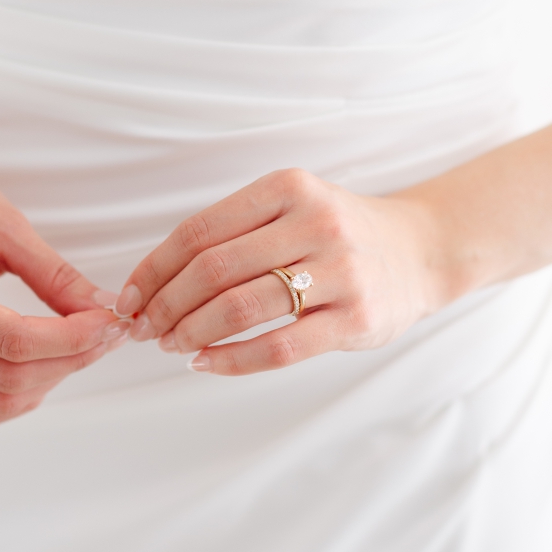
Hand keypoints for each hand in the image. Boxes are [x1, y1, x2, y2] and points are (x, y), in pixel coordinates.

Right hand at [0, 134, 129, 425]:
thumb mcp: (6, 226)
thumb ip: (55, 276)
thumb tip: (104, 312)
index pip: (13, 342)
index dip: (72, 339)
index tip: (109, 321)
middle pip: (8, 377)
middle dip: (70, 359)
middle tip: (106, 332)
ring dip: (48, 381)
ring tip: (79, 345)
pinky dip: (18, 393)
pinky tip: (43, 361)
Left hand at [117, 168, 443, 375]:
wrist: (424, 249)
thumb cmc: (335, 233)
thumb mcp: (288, 208)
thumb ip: (231, 234)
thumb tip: (151, 282)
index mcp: (287, 189)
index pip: (197, 233)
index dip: (152, 269)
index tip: (127, 297)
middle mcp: (315, 224)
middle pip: (212, 270)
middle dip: (164, 305)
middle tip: (143, 328)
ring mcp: (340, 272)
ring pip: (239, 308)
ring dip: (190, 331)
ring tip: (170, 344)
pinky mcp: (358, 319)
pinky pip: (279, 347)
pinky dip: (231, 360)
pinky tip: (205, 362)